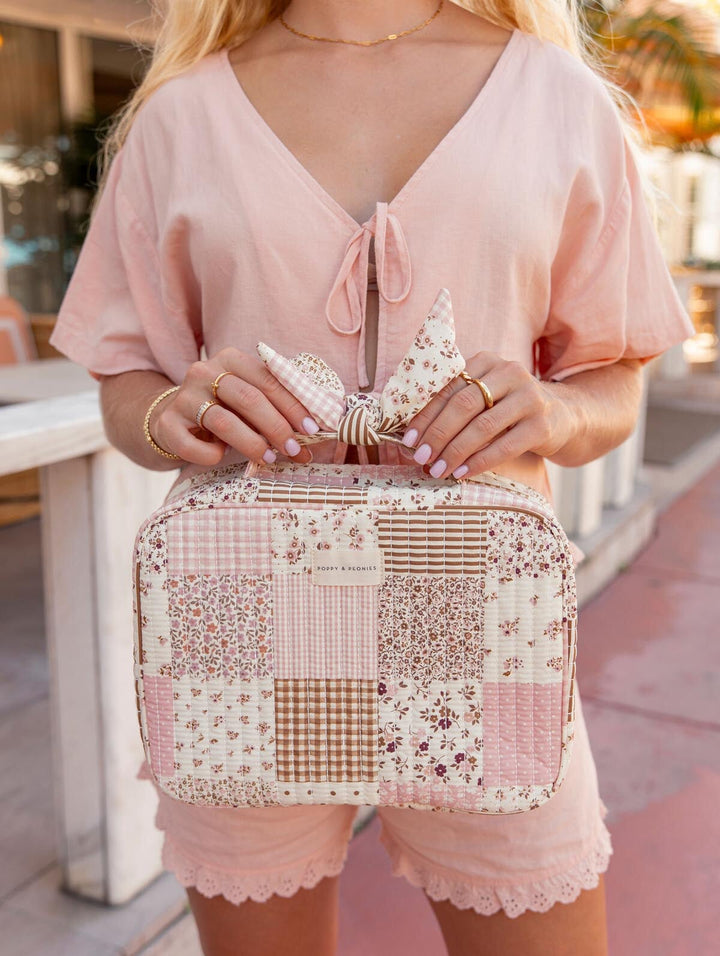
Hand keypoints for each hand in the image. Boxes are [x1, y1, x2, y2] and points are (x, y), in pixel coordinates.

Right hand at [149, 348, 319, 465]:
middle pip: (248, 398)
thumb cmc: (222, 409)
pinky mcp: (167, 424)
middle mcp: (204, 372)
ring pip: (224, 422)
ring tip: (268, 459)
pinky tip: (220, 457)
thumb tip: (312, 434)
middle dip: (276, 426)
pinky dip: (211, 455)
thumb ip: (275, 408)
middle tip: (293, 448)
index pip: (268, 380)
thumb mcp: (246, 399)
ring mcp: (183, 397)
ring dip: (252, 443)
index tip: (311, 429)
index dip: (292, 405)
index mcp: (230, 359)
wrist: (171, 418)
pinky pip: (193, 445)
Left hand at [398, 352, 576, 478]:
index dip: (425, 415)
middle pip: (464, 404)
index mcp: (487, 362)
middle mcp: (509, 373)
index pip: (449, 387)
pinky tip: (462, 472)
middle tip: (420, 457)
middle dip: (437, 433)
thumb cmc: (510, 409)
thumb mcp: (486, 396)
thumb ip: (456, 404)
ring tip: (438, 469)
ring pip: (483, 426)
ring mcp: (529, 398)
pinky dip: (479, 461)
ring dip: (455, 451)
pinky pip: (505, 446)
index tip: (408, 439)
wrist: (563, 416)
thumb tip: (414, 437)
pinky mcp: (542, 424)